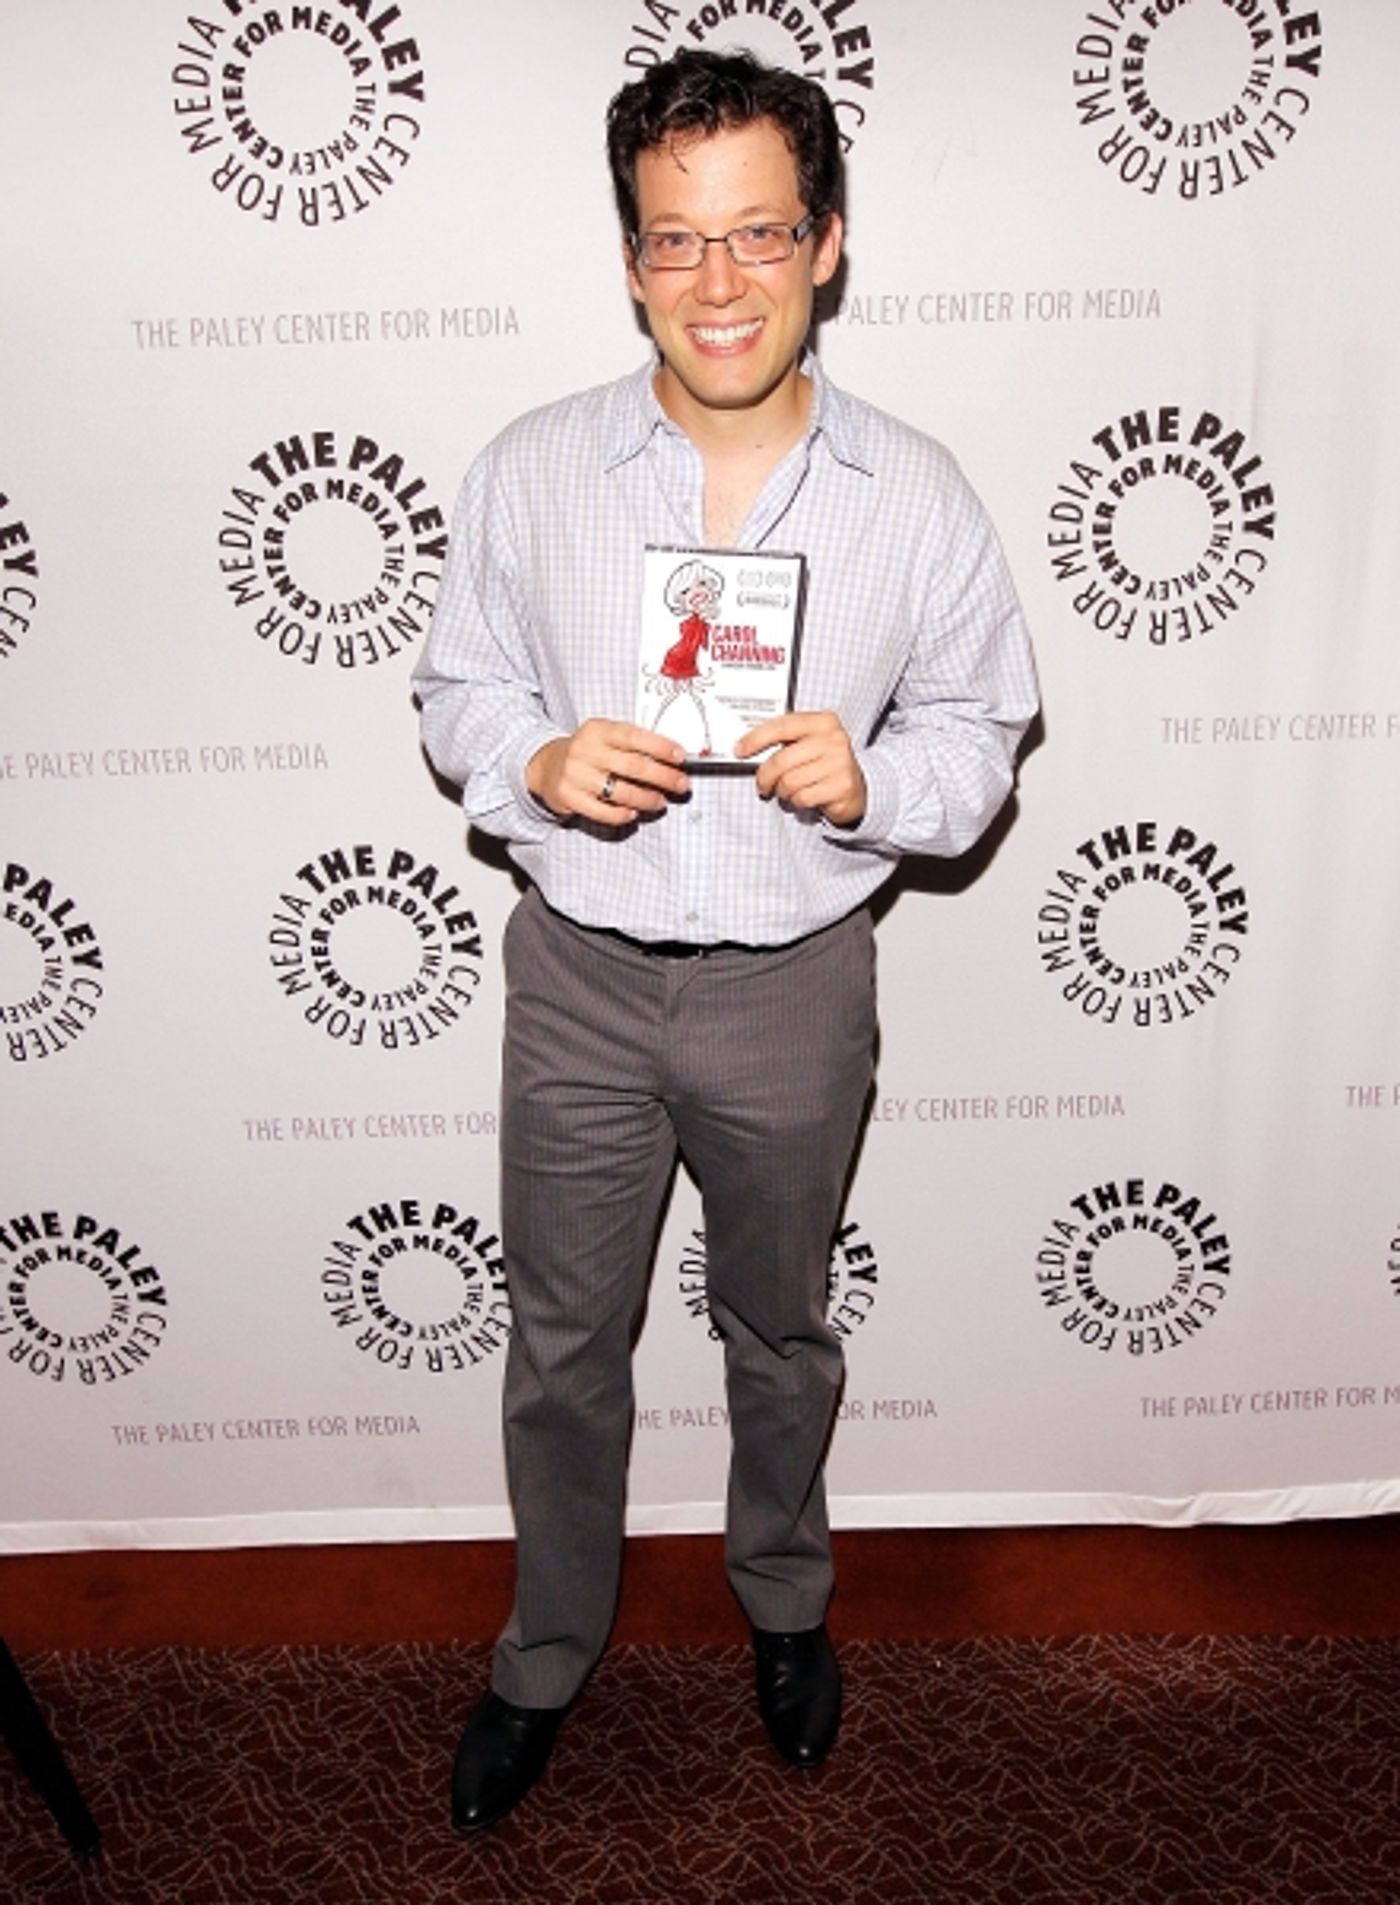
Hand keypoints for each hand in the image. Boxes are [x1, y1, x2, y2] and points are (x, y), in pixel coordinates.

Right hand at [527, 719, 688, 825]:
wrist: (546, 765)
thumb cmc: (587, 752)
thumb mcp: (604, 737)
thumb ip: (632, 745)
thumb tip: (671, 758)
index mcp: (597, 730)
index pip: (633, 736)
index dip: (660, 747)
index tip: (680, 757)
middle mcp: (584, 750)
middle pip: (632, 765)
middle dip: (662, 777)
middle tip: (681, 784)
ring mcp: (574, 774)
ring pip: (619, 791)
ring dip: (646, 799)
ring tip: (660, 802)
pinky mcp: (568, 796)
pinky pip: (601, 811)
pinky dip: (621, 814)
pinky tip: (633, 813)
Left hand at [734, 711, 865, 826]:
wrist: (856, 787)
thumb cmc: (823, 762)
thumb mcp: (808, 743)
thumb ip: (784, 740)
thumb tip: (747, 746)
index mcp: (824, 721)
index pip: (782, 726)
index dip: (756, 738)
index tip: (739, 750)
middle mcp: (834, 739)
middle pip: (782, 759)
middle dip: (765, 776)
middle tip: (762, 784)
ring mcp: (840, 763)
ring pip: (790, 781)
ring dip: (782, 791)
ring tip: (787, 791)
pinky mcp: (841, 787)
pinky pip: (803, 797)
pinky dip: (796, 801)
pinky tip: (802, 797)